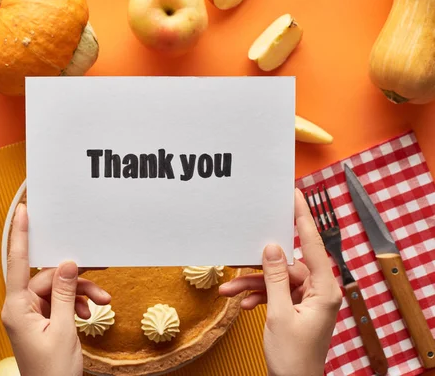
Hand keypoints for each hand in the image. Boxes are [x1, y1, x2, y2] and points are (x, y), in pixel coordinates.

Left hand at [2, 203, 111, 375]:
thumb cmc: (53, 371)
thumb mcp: (64, 328)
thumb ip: (64, 293)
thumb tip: (67, 264)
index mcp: (17, 307)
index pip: (18, 263)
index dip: (19, 235)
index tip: (22, 212)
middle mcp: (20, 307)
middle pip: (48, 278)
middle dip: (75, 281)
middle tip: (100, 281)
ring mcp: (30, 314)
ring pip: (57, 290)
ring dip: (79, 294)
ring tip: (101, 302)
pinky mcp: (41, 321)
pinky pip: (59, 302)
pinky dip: (76, 304)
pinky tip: (89, 312)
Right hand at [219, 188, 341, 375]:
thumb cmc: (294, 357)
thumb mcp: (279, 313)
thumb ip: (275, 278)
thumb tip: (272, 248)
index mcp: (325, 290)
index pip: (313, 245)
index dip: (303, 218)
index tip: (295, 197)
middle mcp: (319, 291)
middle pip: (287, 264)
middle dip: (259, 266)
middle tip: (241, 254)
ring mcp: (308, 300)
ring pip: (277, 279)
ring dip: (253, 284)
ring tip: (229, 289)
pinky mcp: (297, 308)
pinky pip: (276, 293)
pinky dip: (258, 296)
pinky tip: (242, 302)